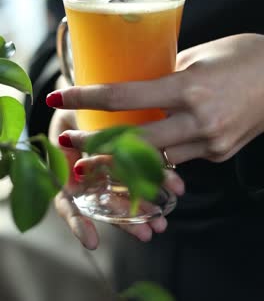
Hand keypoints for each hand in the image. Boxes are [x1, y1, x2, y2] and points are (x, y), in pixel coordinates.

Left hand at [47, 34, 263, 166]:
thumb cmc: (245, 56)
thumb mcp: (200, 55)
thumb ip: (167, 73)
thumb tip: (139, 82)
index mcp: (189, 87)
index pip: (125, 96)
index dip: (87, 98)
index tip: (60, 96)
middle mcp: (198, 120)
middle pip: (133, 141)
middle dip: (95, 145)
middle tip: (69, 140)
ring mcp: (210, 142)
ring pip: (155, 158)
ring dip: (124, 157)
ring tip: (98, 153)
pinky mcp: (219, 154)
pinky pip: (179, 158)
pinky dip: (159, 155)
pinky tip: (145, 149)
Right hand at [48, 105, 184, 248]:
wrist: (86, 94)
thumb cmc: (73, 106)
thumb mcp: (68, 118)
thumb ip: (71, 136)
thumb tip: (69, 149)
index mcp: (66, 168)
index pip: (67, 202)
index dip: (77, 221)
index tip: (92, 242)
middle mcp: (88, 175)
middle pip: (103, 204)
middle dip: (124, 220)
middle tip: (146, 232)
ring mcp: (109, 169)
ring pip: (124, 193)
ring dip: (141, 210)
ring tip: (160, 224)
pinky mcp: (129, 156)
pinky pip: (141, 170)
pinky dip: (156, 179)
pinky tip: (173, 186)